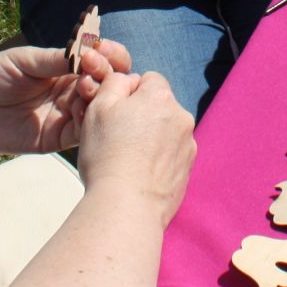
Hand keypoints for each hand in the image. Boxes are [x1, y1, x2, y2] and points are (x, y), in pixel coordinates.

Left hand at [0, 38, 130, 157]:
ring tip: (85, 89)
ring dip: (99, 97)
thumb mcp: (22, 61)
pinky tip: (80, 111)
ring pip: (99, 108)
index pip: (101, 60)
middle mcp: (72, 91)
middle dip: (109, 75)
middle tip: (93, 71)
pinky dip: (87, 122)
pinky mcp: (57, 138)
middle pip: (109, 84)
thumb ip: (52, 59)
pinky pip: (81, 132)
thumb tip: (85, 53)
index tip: (99, 51)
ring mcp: (67, 115)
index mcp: (68, 68)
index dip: (108, 55)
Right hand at [76, 71, 195, 228]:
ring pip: (166, 132)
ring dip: (152, 139)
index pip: (148, 80)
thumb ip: (114, 83)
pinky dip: (158, 161)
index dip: (129, 94)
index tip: (115, 115)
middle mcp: (181, 117)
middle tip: (119, 139)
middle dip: (142, 116)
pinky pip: (171, 156)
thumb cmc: (107, 155)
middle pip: (160, 106)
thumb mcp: (98, 109)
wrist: (126, 206)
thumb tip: (129, 80)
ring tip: (129, 161)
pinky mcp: (188, 170)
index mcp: (160, 97)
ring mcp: (189, 145)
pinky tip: (140, 175)